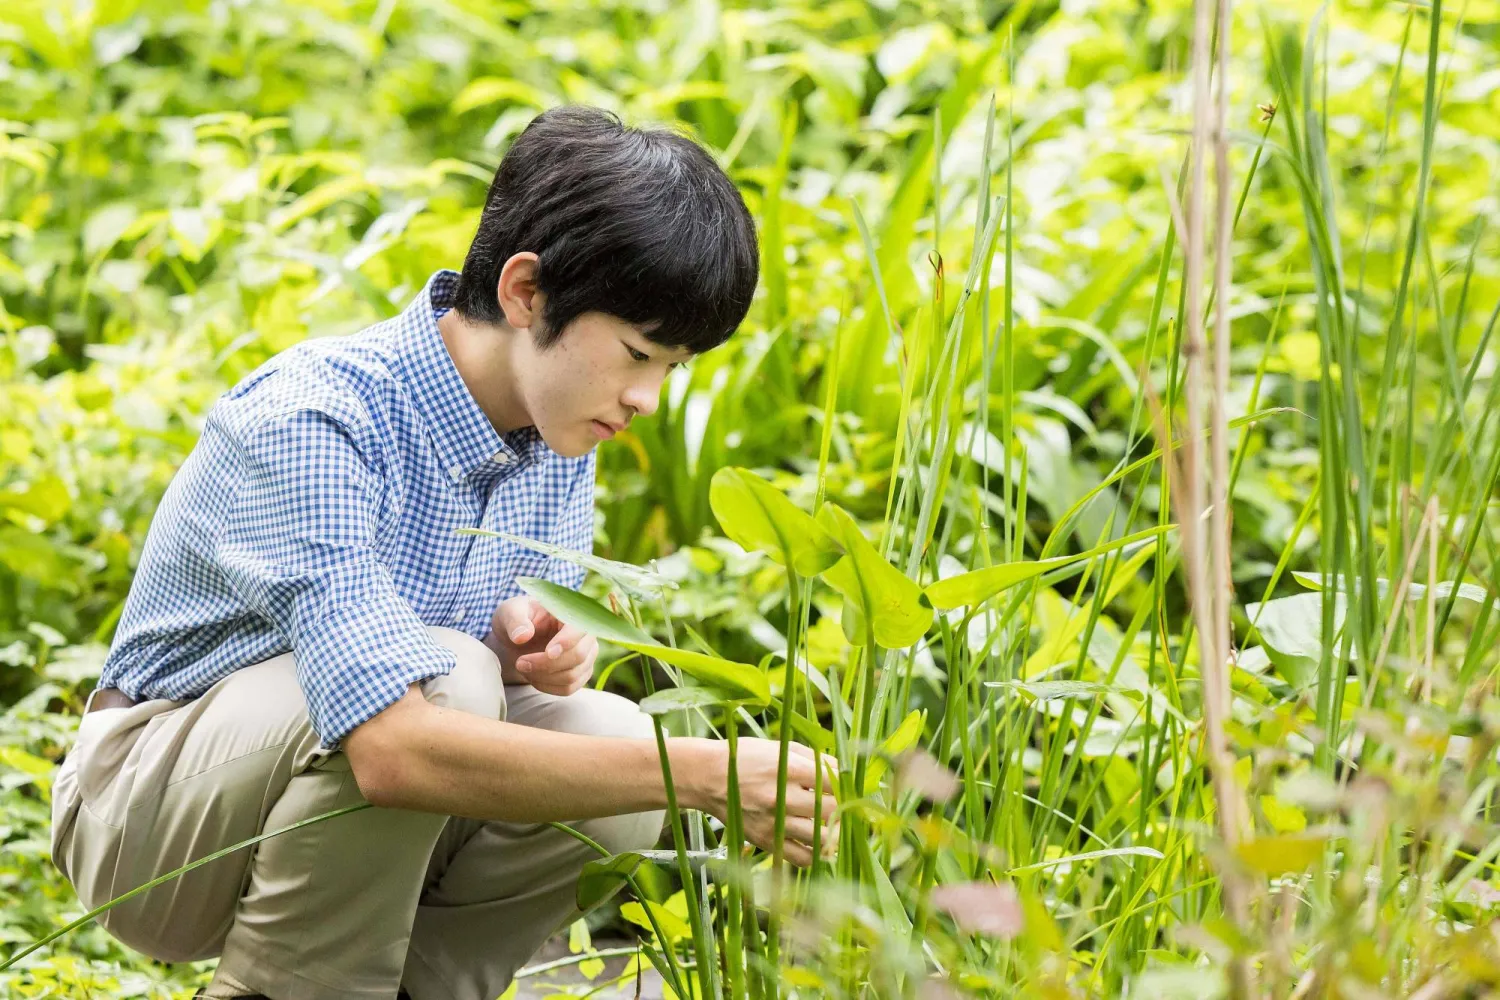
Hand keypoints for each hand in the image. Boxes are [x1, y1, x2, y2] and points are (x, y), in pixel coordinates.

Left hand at [485, 595, 597, 695]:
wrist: (520, 636)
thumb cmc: (517, 619)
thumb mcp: (509, 612)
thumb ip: (515, 620)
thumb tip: (522, 636)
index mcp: (572, 612)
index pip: (579, 629)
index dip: (567, 642)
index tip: (548, 653)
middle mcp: (586, 634)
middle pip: (578, 656)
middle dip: (546, 664)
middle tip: (520, 663)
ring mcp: (587, 655)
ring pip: (573, 676)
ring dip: (543, 677)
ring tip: (522, 667)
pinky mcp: (581, 673)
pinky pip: (569, 688)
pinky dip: (547, 686)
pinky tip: (532, 676)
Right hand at [689, 738, 839, 867]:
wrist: (707, 777)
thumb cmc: (745, 757)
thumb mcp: (779, 747)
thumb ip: (813, 758)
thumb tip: (844, 770)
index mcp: (787, 769)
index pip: (833, 782)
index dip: (849, 785)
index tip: (855, 786)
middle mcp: (781, 797)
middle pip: (831, 810)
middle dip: (845, 808)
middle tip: (850, 806)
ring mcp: (773, 822)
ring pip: (820, 837)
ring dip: (836, 833)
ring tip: (838, 825)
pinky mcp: (765, 841)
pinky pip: (801, 857)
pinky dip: (817, 854)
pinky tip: (821, 843)